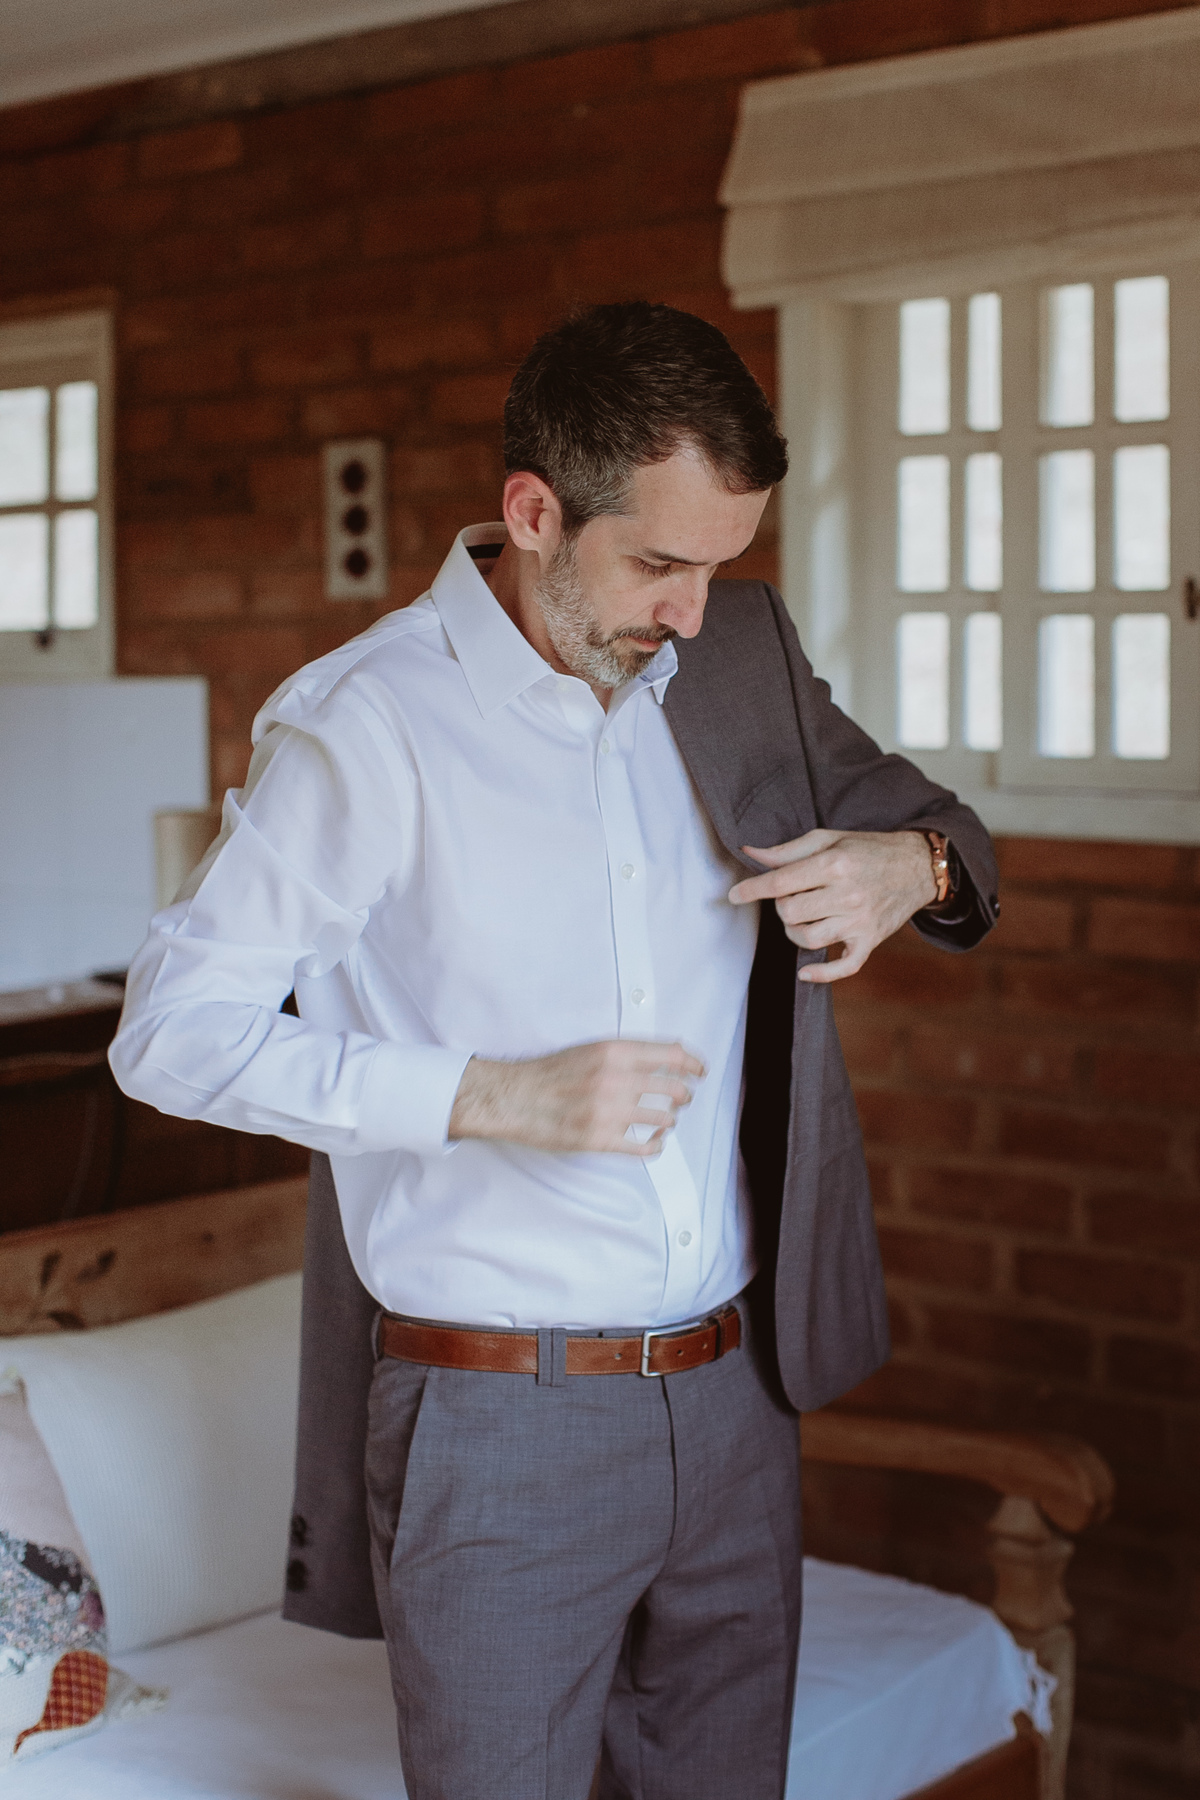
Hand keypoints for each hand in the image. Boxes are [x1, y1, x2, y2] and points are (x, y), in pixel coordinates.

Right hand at [448, 1039, 705, 1155]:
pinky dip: (657, 1145)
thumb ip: (628, 1052)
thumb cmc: (551, 1073)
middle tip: (682, 1098)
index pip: (672, 1054)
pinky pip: (644, 1146)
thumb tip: (670, 1054)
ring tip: (665, 1119)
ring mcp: (608, 1111)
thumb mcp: (591, 1049)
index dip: (694, 1063)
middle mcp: (615, 1079)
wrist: (515, 1097)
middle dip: (684, 1095)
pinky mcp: (599, 1139)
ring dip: (670, 1119)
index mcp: (614, 1052)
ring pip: (664, 1118)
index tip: (700, 1070)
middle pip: (674, 1088)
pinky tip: (655, 1141)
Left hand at [728, 829, 936, 984]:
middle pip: (790, 912)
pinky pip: (843, 967)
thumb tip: (751, 854)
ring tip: (802, 917)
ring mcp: (859, 921)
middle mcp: (846, 894)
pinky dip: (821, 974)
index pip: (781, 882)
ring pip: (807, 938)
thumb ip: (788, 851)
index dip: (752, 889)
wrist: (917, 866)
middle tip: (790, 897)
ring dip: (794, 931)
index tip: (734, 895)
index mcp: (834, 864)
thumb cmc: (869, 849)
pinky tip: (805, 972)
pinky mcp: (870, 940)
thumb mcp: (829, 839)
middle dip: (781, 906)